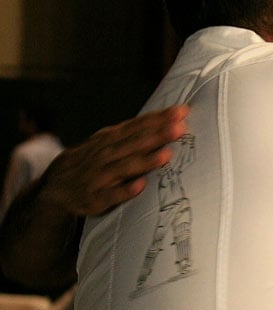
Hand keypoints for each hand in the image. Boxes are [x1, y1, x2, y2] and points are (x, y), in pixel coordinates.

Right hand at [42, 105, 189, 216]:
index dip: (158, 118)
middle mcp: (104, 154)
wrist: (55, 186)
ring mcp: (98, 176)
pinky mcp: (94, 198)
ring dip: (145, 161)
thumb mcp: (106, 143)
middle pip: (134, 143)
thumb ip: (132, 134)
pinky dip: (124, 190)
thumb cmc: (90, 162)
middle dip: (157, 135)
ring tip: (166, 155)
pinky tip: (140, 186)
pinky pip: (111, 195)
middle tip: (180, 127)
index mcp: (109, 139)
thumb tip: (165, 121)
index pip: (136, 126)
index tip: (181, 111)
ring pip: (124, 167)